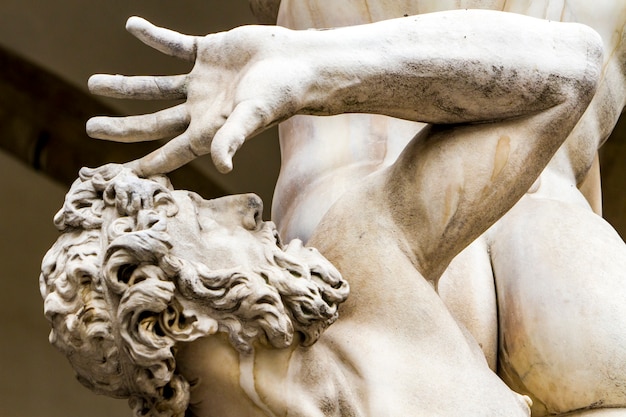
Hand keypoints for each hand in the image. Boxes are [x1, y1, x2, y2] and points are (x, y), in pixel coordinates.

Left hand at [87, 17, 303, 174]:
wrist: (299, 62)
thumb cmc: (281, 93)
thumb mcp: (254, 116)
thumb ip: (233, 137)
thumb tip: (223, 167)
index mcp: (210, 129)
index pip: (172, 152)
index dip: (148, 164)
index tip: (122, 174)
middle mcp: (202, 109)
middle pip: (154, 121)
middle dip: (123, 126)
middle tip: (91, 129)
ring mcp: (202, 81)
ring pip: (155, 86)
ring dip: (126, 85)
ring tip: (94, 83)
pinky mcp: (207, 52)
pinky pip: (174, 45)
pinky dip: (154, 37)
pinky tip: (134, 26)